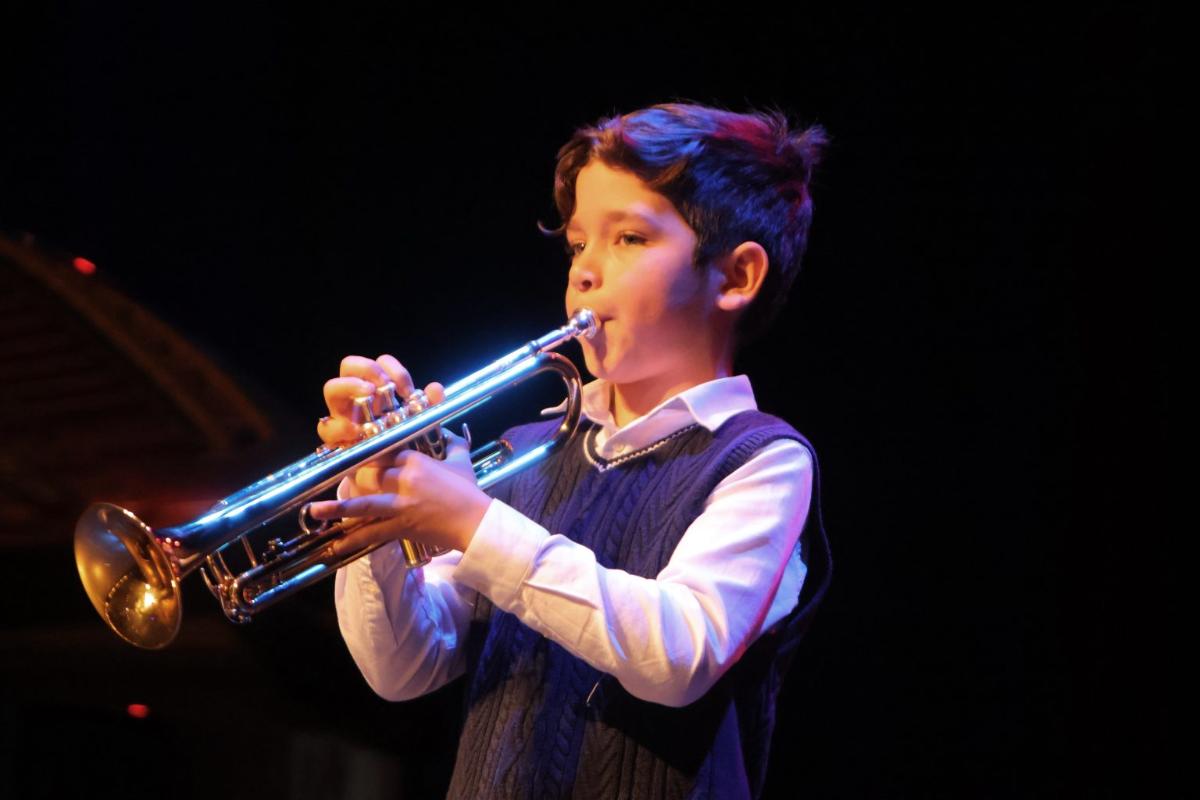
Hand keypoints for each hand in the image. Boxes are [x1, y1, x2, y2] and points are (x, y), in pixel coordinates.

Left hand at [311, 354, 490, 554]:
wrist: (478, 523)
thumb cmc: (470, 491)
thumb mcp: (461, 460)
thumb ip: (452, 442)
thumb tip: (446, 431)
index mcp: (417, 461)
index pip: (383, 454)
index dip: (367, 458)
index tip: (353, 459)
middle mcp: (405, 481)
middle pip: (367, 477)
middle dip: (351, 481)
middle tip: (339, 484)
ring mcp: (401, 506)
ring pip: (363, 505)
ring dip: (337, 509)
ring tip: (314, 511)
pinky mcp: (402, 527)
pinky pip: (372, 533)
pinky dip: (352, 541)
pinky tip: (334, 546)